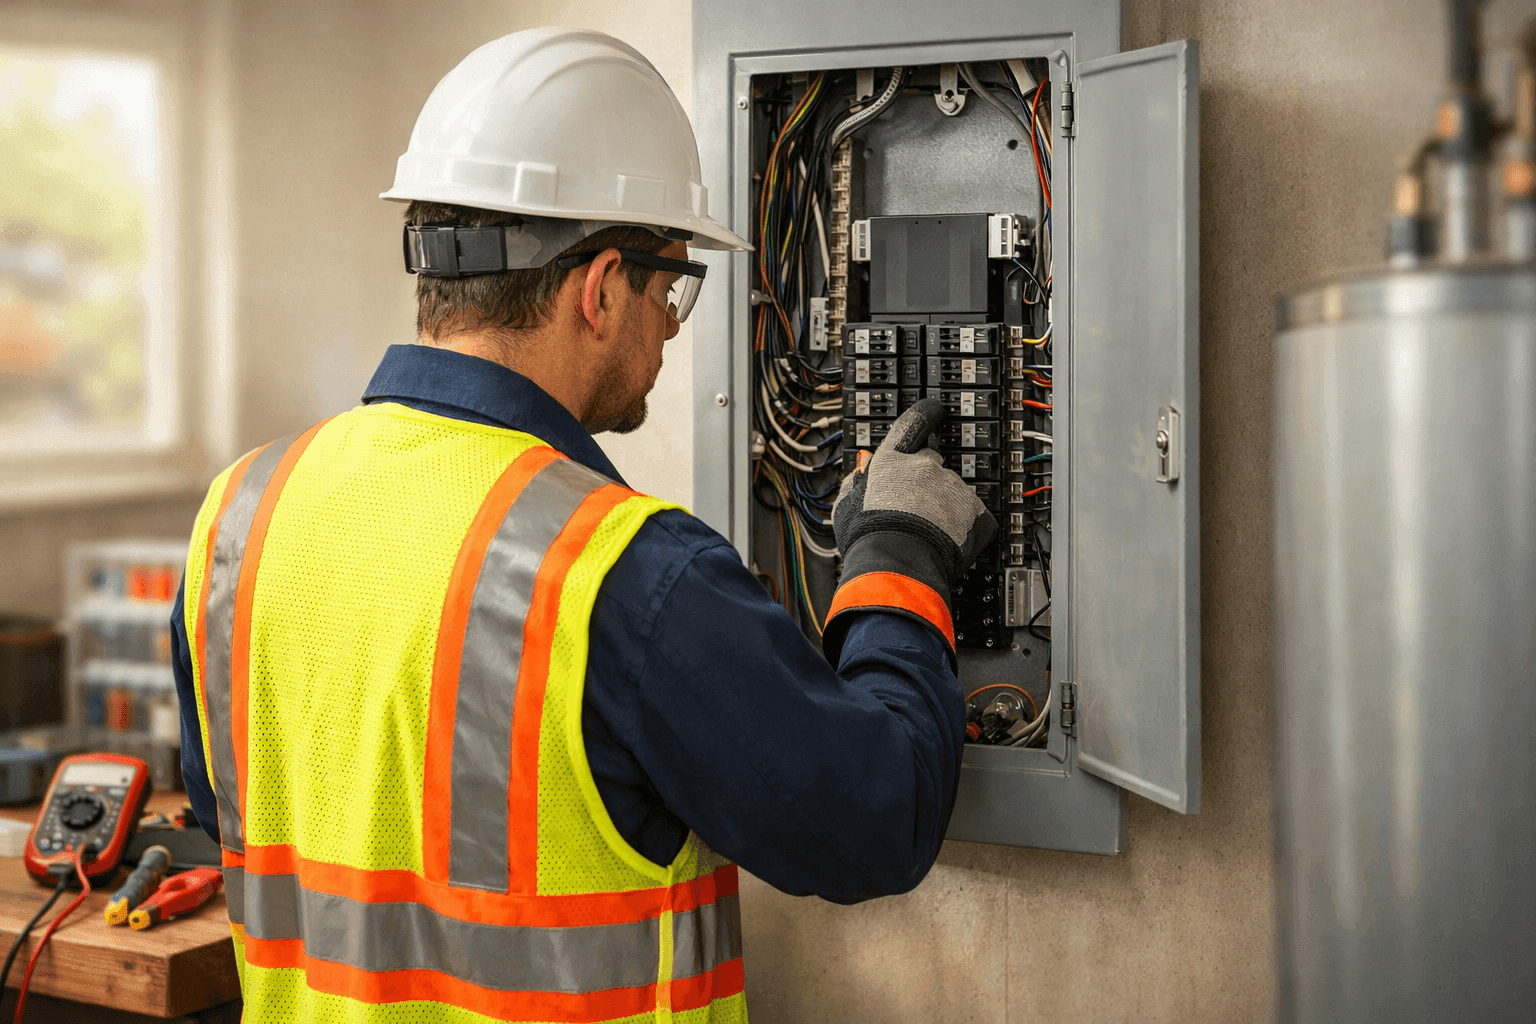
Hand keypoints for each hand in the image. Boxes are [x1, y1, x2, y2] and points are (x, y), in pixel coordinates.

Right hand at [823, 399, 998, 665]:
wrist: (897, 566)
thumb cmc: (868, 540)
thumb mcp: (845, 506)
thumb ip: (855, 481)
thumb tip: (863, 470)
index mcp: (892, 461)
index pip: (912, 423)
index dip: (925, 413)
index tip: (934, 409)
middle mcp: (925, 466)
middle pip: (931, 462)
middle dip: (926, 481)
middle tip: (914, 510)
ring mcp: (952, 486)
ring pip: (951, 490)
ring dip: (944, 505)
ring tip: (927, 534)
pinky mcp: (975, 510)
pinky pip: (973, 513)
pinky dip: (964, 525)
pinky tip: (948, 540)